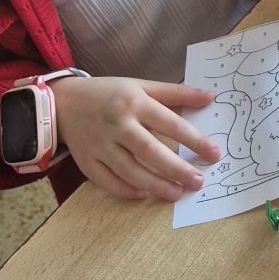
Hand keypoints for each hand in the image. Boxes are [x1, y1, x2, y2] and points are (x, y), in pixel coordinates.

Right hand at [51, 77, 220, 202]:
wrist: (63, 102)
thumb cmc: (109, 93)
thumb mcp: (141, 85)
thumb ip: (176, 92)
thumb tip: (210, 97)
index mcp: (134, 102)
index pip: (171, 123)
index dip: (195, 140)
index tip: (215, 154)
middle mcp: (118, 124)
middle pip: (150, 150)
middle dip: (176, 169)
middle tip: (199, 182)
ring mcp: (100, 144)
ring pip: (129, 170)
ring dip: (155, 184)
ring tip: (177, 193)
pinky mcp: (86, 161)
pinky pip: (107, 181)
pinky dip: (125, 190)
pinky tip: (144, 194)